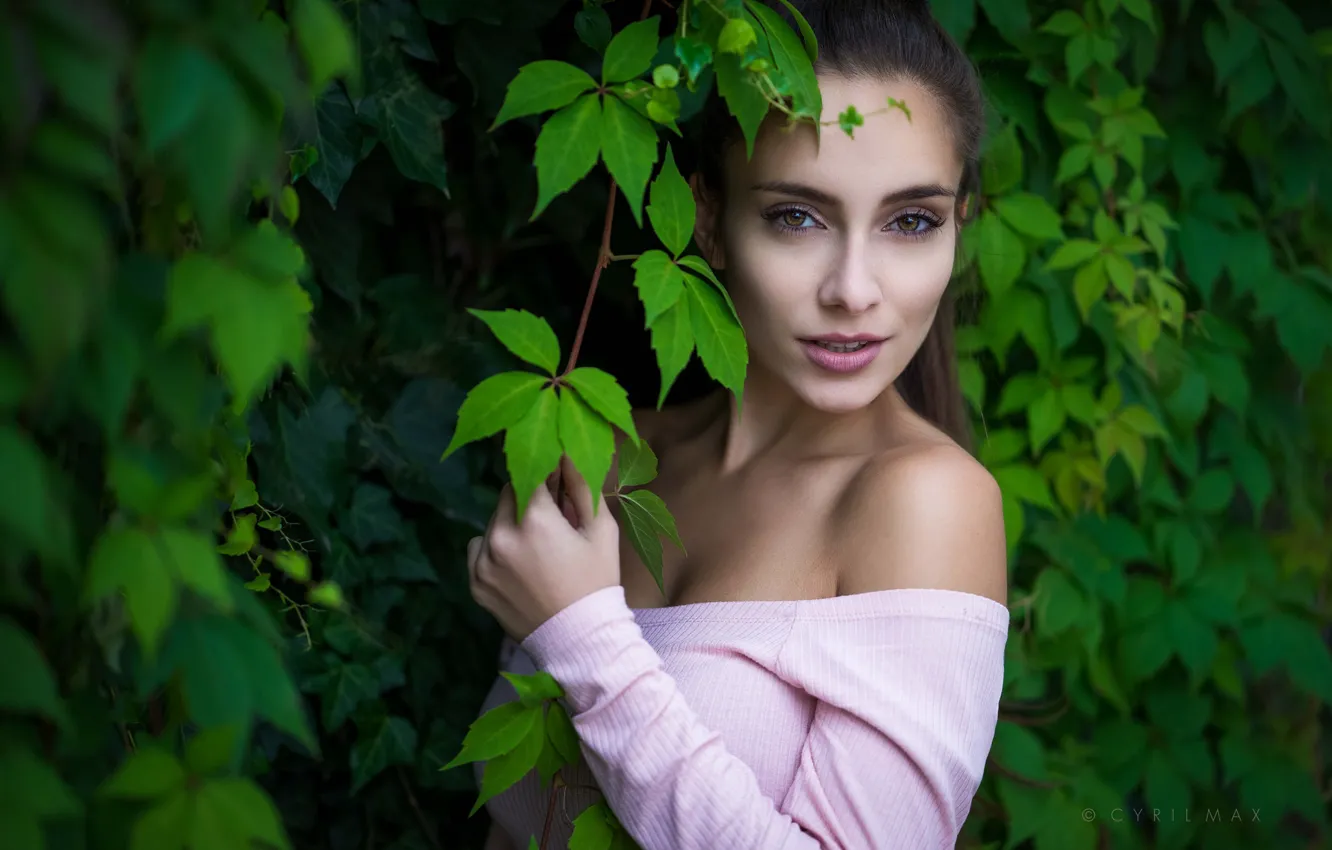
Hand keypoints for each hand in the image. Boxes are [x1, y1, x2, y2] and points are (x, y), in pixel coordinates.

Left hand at [467, 456, 620, 641]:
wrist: (580, 641)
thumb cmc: (597, 582)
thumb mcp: (601, 530)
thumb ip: (582, 485)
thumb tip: (568, 453)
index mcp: (534, 520)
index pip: (528, 472)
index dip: (544, 474)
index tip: (556, 483)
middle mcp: (500, 537)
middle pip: (507, 495)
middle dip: (527, 499)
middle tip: (551, 520)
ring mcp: (483, 562)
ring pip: (493, 521)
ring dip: (511, 524)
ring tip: (537, 549)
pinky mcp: (475, 583)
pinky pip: (480, 549)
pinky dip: (495, 550)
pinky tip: (520, 567)